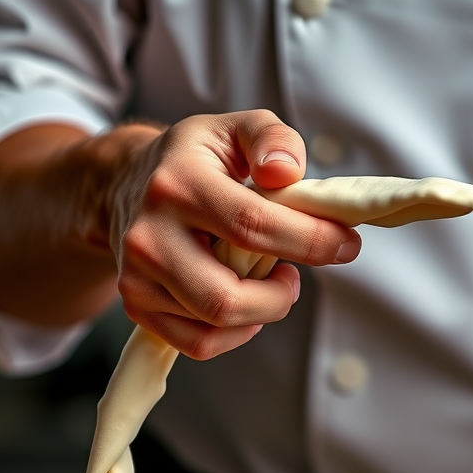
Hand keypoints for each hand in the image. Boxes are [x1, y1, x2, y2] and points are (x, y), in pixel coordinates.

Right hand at [109, 110, 361, 358]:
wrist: (127, 183)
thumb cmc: (195, 160)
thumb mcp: (235, 129)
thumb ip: (273, 138)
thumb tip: (286, 171)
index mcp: (178, 184)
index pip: (252, 226)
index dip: (310, 242)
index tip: (345, 244)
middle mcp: (149, 234)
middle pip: (227, 297)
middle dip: (279, 298)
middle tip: (294, 277)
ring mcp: (137, 275)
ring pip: (215, 325)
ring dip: (260, 313)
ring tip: (270, 284)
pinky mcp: (137, 304)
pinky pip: (198, 343)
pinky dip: (235, 334)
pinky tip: (246, 306)